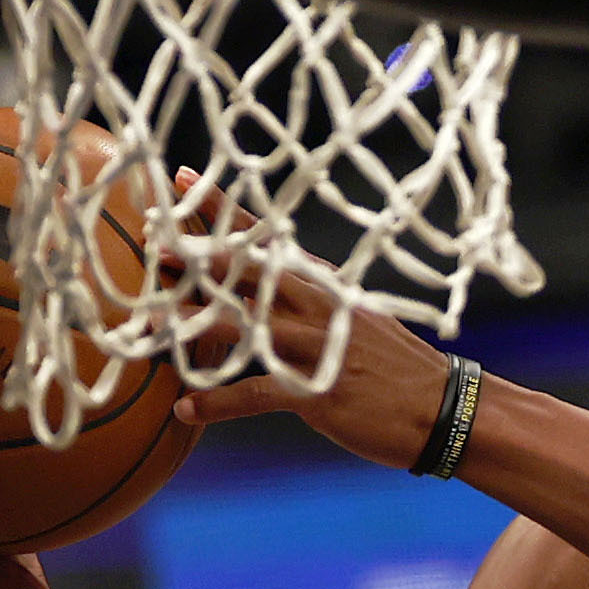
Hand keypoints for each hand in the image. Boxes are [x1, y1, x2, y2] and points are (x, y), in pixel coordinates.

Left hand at [157, 176, 465, 470]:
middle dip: (198, 259)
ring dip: (190, 329)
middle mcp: (315, 307)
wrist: (443, 408)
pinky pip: (254, 394)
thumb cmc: (397, 367)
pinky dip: (217, 402)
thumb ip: (314, 303)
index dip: (223, 210)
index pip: (267, 239)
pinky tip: (185, 409)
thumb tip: (275, 293)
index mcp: (324, 285)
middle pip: (247, 273)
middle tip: (153, 244)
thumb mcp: (358, 320)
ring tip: (146, 332)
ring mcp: (314, 347)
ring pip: (241, 328)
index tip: (182, 179)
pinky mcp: (315, 392)